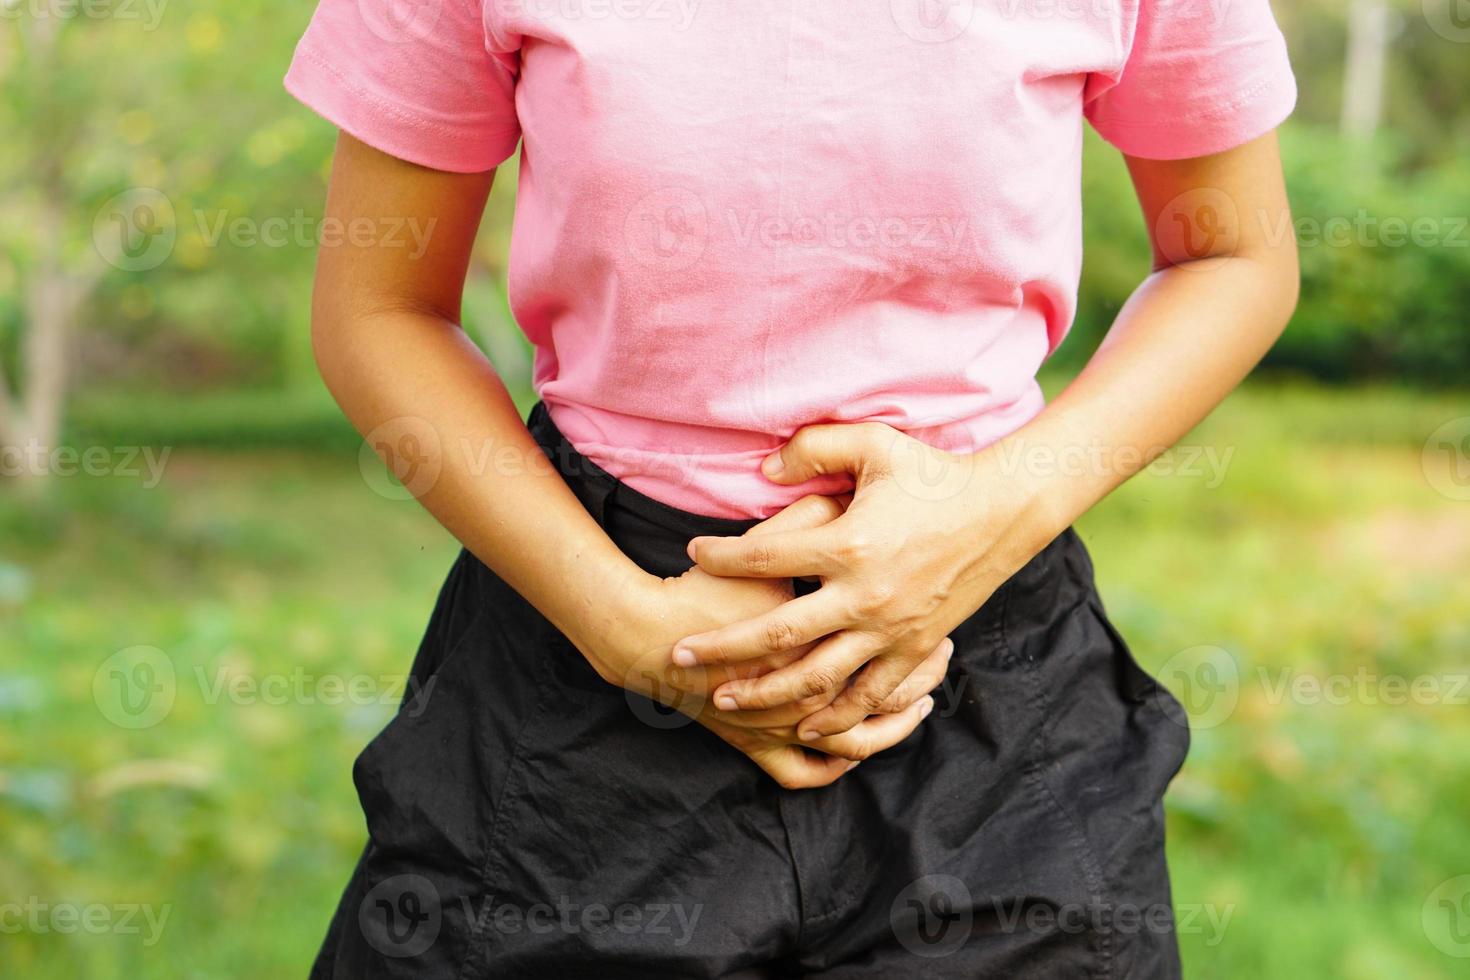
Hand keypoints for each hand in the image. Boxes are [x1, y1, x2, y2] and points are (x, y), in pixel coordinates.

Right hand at [588, 493, 950, 788]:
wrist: (642, 634)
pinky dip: (834, 764)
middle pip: (888, 688)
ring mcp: (785, 722)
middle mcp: (812, 681)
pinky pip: (809, 773)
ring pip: (860, 737)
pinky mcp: (759, 746)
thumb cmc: (704, 586)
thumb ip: (813, 507)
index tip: (935, 592)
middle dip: (924, 673)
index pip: (886, 625)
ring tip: (920, 701)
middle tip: (943, 646)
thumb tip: (851, 491)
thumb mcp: (765, 538)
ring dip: (896, 723)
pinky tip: (856, 747)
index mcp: (821, 623)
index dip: (917, 606)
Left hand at [673, 423, 1057, 739]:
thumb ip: (814, 449)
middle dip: (723, 649)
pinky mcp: (913, 649)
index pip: (765, 556)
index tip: (691, 554)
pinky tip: (804, 725)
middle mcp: (864, 595)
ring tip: (725, 700)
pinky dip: (835, 716)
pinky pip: (869, 695)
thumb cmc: (934, 474)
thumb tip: (763, 471)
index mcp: (848, 543)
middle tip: (678, 655)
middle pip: (777, 634)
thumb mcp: (875, 444)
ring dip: (767, 694)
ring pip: (817, 678)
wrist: (1002, 512)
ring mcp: (889, 630)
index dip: (721, 557)